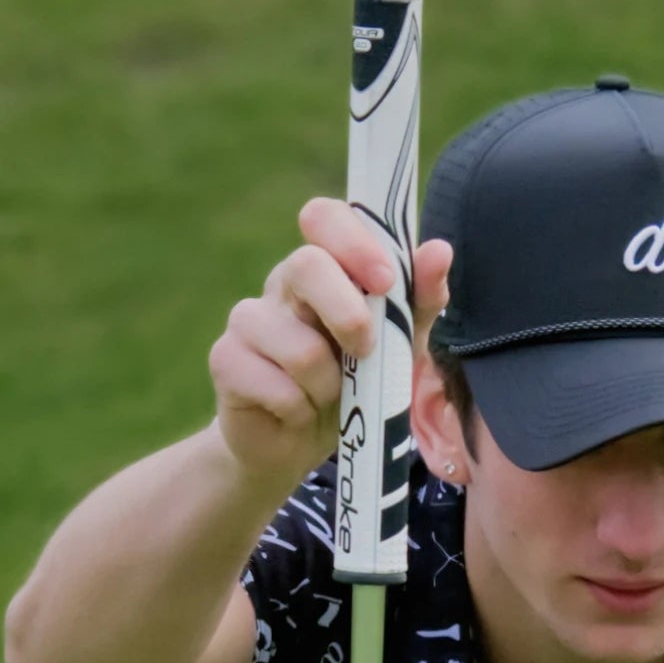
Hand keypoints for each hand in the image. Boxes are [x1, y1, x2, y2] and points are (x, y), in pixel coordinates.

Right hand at [207, 197, 452, 487]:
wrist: (299, 445)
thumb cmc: (354, 385)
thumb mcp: (400, 346)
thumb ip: (419, 301)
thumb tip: (438, 250)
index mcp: (324, 267)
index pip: (324, 217)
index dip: (354, 242)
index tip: (385, 282)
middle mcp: (282, 284)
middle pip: (306, 265)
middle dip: (349, 315)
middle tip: (365, 353)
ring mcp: (248, 319)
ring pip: (299, 346)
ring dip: (329, 385)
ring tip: (328, 395)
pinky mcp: (225, 360)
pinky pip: (277, 386)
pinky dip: (301, 409)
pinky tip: (296, 411)